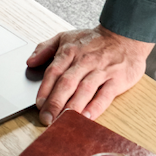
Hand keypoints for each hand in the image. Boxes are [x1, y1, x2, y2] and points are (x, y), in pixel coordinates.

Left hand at [27, 26, 153, 124]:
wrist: (125, 35)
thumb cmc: (94, 40)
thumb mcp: (66, 37)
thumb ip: (45, 48)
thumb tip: (30, 61)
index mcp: (70, 52)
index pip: (54, 71)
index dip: (45, 88)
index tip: (39, 104)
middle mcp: (84, 61)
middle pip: (67, 83)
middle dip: (55, 102)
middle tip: (46, 118)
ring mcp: (101, 71)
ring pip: (84, 90)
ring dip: (73, 107)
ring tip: (63, 120)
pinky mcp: (117, 80)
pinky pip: (105, 95)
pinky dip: (96, 106)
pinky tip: (87, 117)